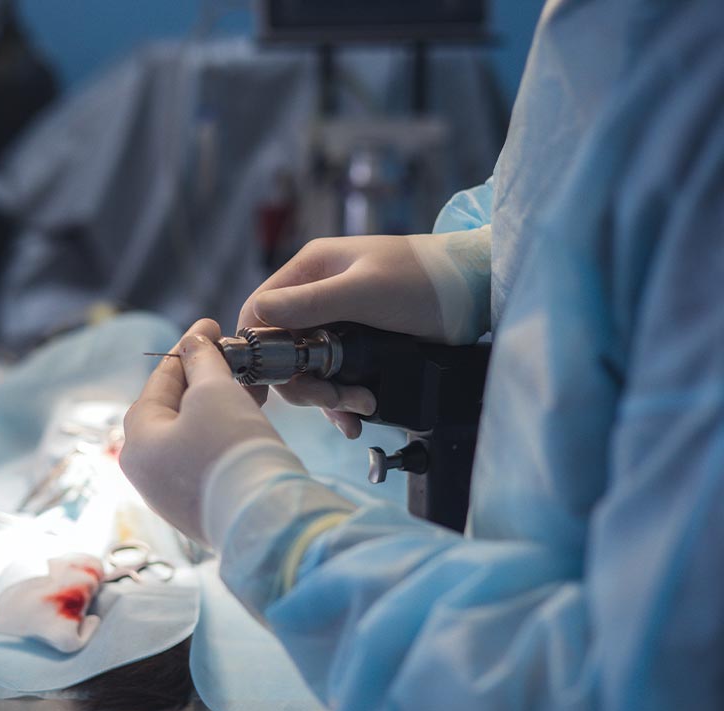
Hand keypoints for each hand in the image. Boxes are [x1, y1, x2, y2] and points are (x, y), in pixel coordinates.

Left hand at [120, 319, 282, 543]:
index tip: (211, 327)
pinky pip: (208, 459)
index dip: (188, 349)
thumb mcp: (214, 391)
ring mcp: (172, 496)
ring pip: (194, 435)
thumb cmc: (231, 449)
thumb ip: (201, 361)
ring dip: (220, 406)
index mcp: (137, 441)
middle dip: (206, 380)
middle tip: (234, 359)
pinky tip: (250, 421)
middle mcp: (146, 472)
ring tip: (251, 387)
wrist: (264, 519)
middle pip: (173, 410)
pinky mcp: (201, 510)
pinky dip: (226, 434)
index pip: (159, 382)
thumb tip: (194, 343)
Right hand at [238, 234, 441, 437]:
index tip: (269, 385)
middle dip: (305, 382)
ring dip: (327, 395)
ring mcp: (338, 319)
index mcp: (311, 269)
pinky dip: (342, 399)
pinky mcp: (359, 344)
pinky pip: (335, 375)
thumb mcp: (365, 291)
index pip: (260, 311)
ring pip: (309, 367)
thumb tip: (259, 316)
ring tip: (359, 409)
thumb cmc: (425, 279)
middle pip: (283, 348)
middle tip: (333, 400)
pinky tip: (358, 415)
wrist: (478, 291)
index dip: (259, 350)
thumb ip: (311, 303)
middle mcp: (318, 293)